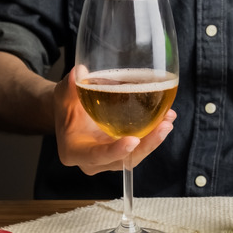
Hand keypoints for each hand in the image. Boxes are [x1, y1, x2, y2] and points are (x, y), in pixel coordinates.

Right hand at [52, 67, 175, 175]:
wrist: (71, 113)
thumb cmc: (66, 106)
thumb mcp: (63, 94)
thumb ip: (69, 86)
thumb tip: (80, 71)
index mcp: (74, 152)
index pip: (96, 156)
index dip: (115, 151)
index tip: (133, 141)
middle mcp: (94, 161)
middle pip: (124, 160)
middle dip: (147, 145)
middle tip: (164, 126)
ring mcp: (111, 158)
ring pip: (136, 154)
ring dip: (155, 138)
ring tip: (168, 118)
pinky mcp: (124, 150)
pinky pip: (141, 145)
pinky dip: (154, 132)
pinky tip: (167, 117)